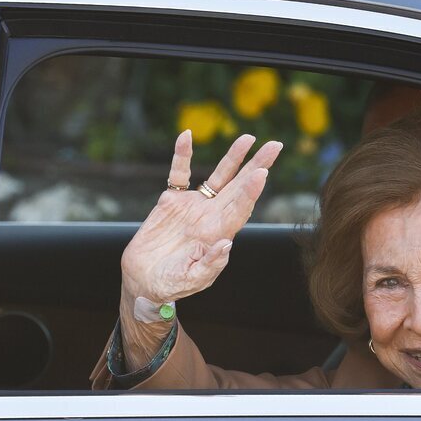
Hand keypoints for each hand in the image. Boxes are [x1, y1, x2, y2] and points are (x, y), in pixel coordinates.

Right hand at [118, 130, 282, 367]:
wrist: (145, 280)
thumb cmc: (171, 284)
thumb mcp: (192, 279)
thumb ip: (210, 264)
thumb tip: (226, 245)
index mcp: (219, 234)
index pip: (241, 208)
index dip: (252, 191)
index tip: (262, 173)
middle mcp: (212, 216)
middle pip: (239, 186)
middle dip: (257, 166)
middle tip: (275, 146)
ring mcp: (193, 207)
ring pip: (218, 177)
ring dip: (233, 158)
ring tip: (248, 138)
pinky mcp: (171, 202)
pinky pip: (179, 174)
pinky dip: (182, 156)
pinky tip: (185, 136)